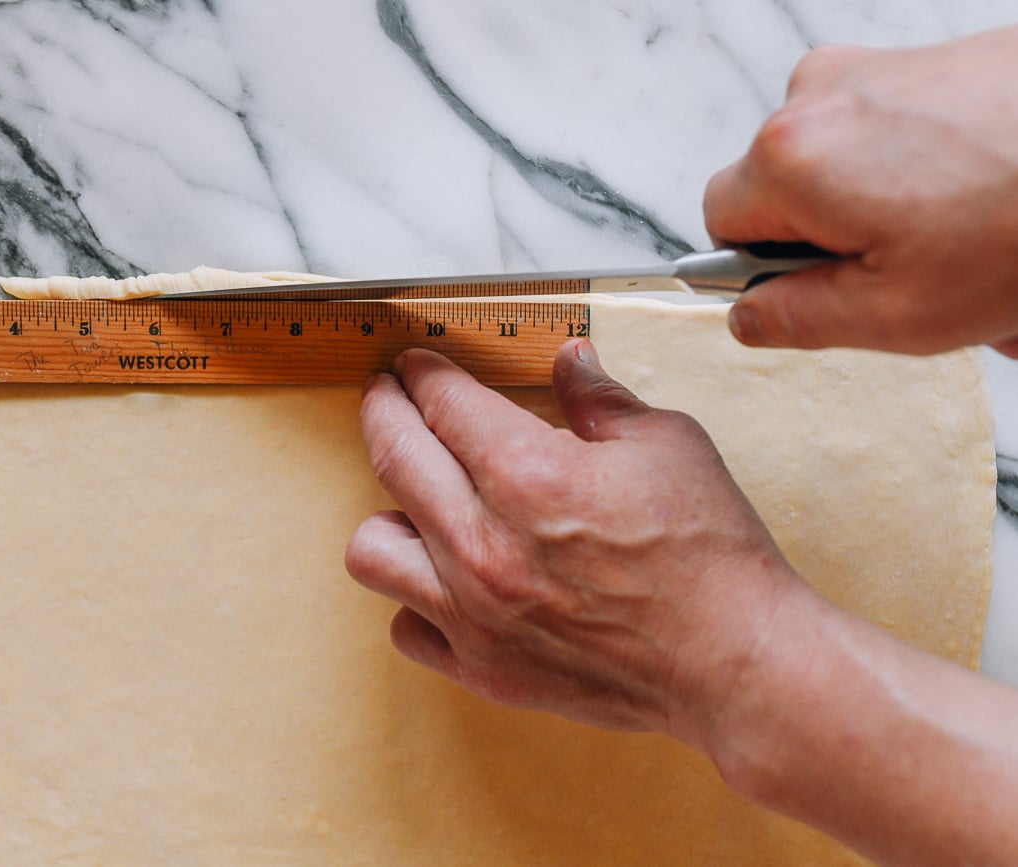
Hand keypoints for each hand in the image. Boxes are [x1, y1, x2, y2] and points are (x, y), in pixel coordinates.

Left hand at [345, 342, 800, 752]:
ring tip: (417, 501)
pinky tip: (447, 580)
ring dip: (389, 512)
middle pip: (391, 454)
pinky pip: (406, 626)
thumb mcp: (666, 444)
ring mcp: (474, 613)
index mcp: (527, 475)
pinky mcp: (482, 668)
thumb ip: (599, 399)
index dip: (421, 373)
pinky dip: (417, 599)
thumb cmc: (709, 556)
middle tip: (387, 395)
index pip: (443, 403)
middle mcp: (483, 544)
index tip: (414, 365)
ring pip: (371, 548)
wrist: (734, 663)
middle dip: (382, 408)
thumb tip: (569, 360)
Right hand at [704, 27, 1017, 356]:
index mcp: (792, 158)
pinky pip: (889, 131)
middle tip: (910, 273)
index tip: (824, 287)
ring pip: (838, 162)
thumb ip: (794, 320)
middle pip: (783, 188)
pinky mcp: (924, 60)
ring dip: (882, 210)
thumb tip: (745, 316)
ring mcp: (875, 68)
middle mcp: (820, 95)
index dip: (765, 267)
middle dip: (833, 238)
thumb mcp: (897, 314)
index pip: (722, 222)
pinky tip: (977, 199)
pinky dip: (922, 173)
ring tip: (959, 239)